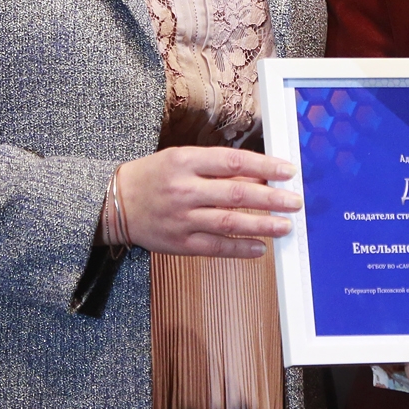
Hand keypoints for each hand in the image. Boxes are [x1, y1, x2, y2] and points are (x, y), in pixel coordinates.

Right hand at [115, 145, 300, 258]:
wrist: (113, 204)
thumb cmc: (152, 176)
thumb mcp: (181, 159)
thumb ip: (218, 168)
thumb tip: (258, 176)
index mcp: (185, 161)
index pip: (234, 161)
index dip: (265, 166)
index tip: (288, 171)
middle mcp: (184, 189)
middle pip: (236, 193)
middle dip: (271, 198)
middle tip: (295, 201)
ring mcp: (181, 219)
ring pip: (230, 222)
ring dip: (262, 225)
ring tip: (285, 226)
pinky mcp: (178, 243)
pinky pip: (215, 247)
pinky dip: (240, 248)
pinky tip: (260, 248)